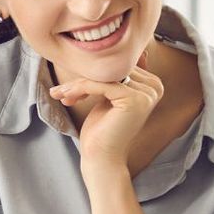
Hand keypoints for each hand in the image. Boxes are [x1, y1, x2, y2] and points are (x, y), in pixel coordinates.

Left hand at [49, 54, 163, 171]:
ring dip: (77, 84)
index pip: (117, 66)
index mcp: (152, 84)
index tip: (69, 87)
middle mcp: (154, 87)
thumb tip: (106, 56)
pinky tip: (66, 98)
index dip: (91, 74)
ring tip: (59, 94)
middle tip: (60, 91)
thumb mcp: (109, 97)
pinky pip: (101, 85)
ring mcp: (146, 94)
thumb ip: (115, 77)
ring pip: (103, 76)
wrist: (102, 158)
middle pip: (110, 70)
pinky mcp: (134, 99)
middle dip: (82, 78)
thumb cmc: (103, 129)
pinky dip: (79, 89)